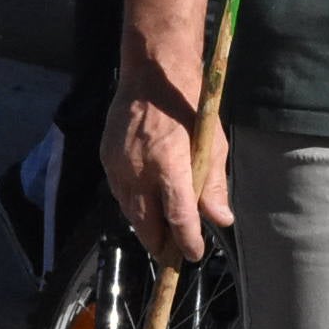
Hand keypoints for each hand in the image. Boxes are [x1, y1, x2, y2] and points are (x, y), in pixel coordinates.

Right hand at [103, 69, 230, 265]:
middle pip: (147, 224)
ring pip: (129, 212)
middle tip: (174, 253)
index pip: (178, 217)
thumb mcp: (213, 143)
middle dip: (161, 243)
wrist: (152, 74)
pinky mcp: (106, 159)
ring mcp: (118, 165)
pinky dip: (133, 205)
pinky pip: (119, 194)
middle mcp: (139, 170)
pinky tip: (146, 205)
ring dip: (145, 226)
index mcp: (169, 164)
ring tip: (161, 234)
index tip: (193, 254)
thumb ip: (214, 184)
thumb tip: (221, 220)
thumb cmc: (189, 106)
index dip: (187, 241)